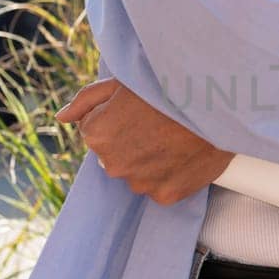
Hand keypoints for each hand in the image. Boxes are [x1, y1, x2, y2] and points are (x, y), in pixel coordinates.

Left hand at [54, 78, 234, 204]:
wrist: (217, 105)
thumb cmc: (169, 86)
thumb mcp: (122, 82)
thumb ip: (86, 100)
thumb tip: (61, 117)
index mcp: (96, 134)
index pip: (96, 131)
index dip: (118, 118)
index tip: (141, 110)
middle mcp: (113, 164)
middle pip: (116, 154)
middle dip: (132, 141)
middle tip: (160, 123)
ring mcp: (140, 183)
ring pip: (138, 173)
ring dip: (150, 160)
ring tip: (175, 137)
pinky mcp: (165, 196)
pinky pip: (160, 187)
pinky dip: (170, 175)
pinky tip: (184, 155)